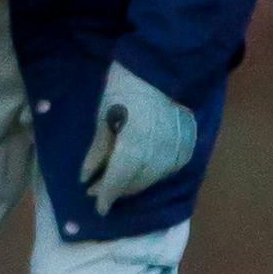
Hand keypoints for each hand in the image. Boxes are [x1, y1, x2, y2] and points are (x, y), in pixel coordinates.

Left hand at [78, 63, 196, 215]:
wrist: (161, 67)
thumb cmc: (124, 87)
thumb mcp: (104, 118)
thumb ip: (99, 151)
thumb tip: (86, 177)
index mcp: (135, 147)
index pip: (118, 181)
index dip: (106, 196)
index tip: (97, 207)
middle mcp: (158, 155)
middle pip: (136, 183)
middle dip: (116, 189)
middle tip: (98, 190)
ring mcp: (175, 151)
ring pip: (153, 179)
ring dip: (134, 183)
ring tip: (116, 181)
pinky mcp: (186, 146)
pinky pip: (167, 169)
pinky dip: (151, 174)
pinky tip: (140, 171)